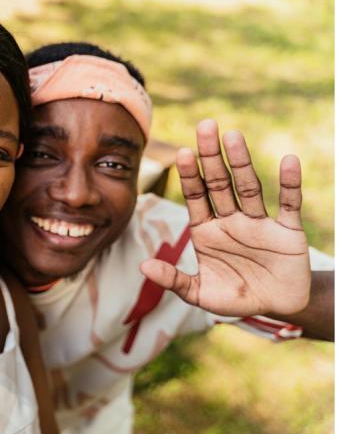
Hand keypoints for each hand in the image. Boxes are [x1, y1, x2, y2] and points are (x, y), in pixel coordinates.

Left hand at [140, 120, 310, 316]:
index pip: (196, 197)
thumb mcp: (200, 293)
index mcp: (207, 230)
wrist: (277, 308)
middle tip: (205, 126)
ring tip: (233, 136)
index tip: (182, 152)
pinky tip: (288, 160)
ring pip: (249, 187)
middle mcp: (231, 220)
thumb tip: (143, 267)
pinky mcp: (287, 232)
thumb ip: (174, 280)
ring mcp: (259, 223)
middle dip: (212, 157)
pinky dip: (289, 183)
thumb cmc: (235, 296)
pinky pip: (289, 204)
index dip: (191, 175)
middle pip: (219, 183)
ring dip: (242, 162)